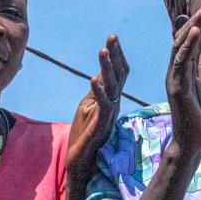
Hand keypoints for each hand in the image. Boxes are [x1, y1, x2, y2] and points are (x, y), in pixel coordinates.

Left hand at [64, 35, 128, 199]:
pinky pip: (103, 106)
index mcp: (112, 99)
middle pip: (119, 76)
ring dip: (107, 68)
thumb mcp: (88, 107)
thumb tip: (100, 73)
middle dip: (115, 55)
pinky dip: (98, 92)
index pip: (118, 73)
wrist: (81, 163)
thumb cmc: (84, 135)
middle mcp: (114, 105)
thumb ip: (96, 91)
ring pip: (112, 87)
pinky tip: (93, 80)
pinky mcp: (101, 126)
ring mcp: (109, 115)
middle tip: (112, 36)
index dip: (117, 55)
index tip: (113, 37)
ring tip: (103, 50)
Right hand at [166, 5, 200, 161]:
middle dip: (196, 21)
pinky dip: (188, 45)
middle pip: (182, 40)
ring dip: (193, 28)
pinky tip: (196, 32)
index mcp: (183, 71)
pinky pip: (182, 62)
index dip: (198, 24)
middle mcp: (176, 72)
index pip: (188, 42)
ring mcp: (175, 79)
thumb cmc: (200, 119)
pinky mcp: (178, 88)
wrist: (194, 144)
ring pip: (181, 47)